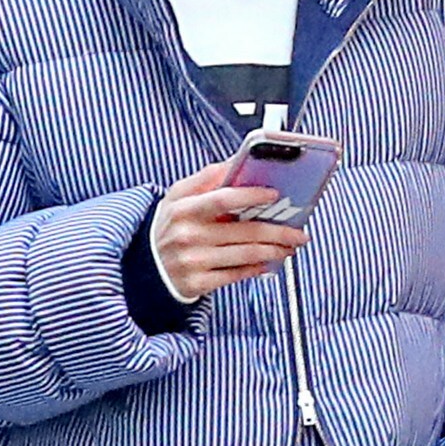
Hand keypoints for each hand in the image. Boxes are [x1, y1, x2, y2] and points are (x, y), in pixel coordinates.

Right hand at [150, 159, 305, 302]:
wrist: (146, 267)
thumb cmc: (170, 227)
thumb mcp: (177, 197)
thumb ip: (206, 178)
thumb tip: (236, 162)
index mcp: (184, 208)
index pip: (222, 198)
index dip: (251, 195)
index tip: (274, 194)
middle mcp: (188, 235)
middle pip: (243, 231)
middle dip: (278, 231)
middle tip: (298, 232)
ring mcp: (193, 261)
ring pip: (245, 255)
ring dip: (274, 251)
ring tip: (289, 246)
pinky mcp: (198, 283)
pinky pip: (236, 275)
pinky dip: (256, 268)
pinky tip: (269, 262)